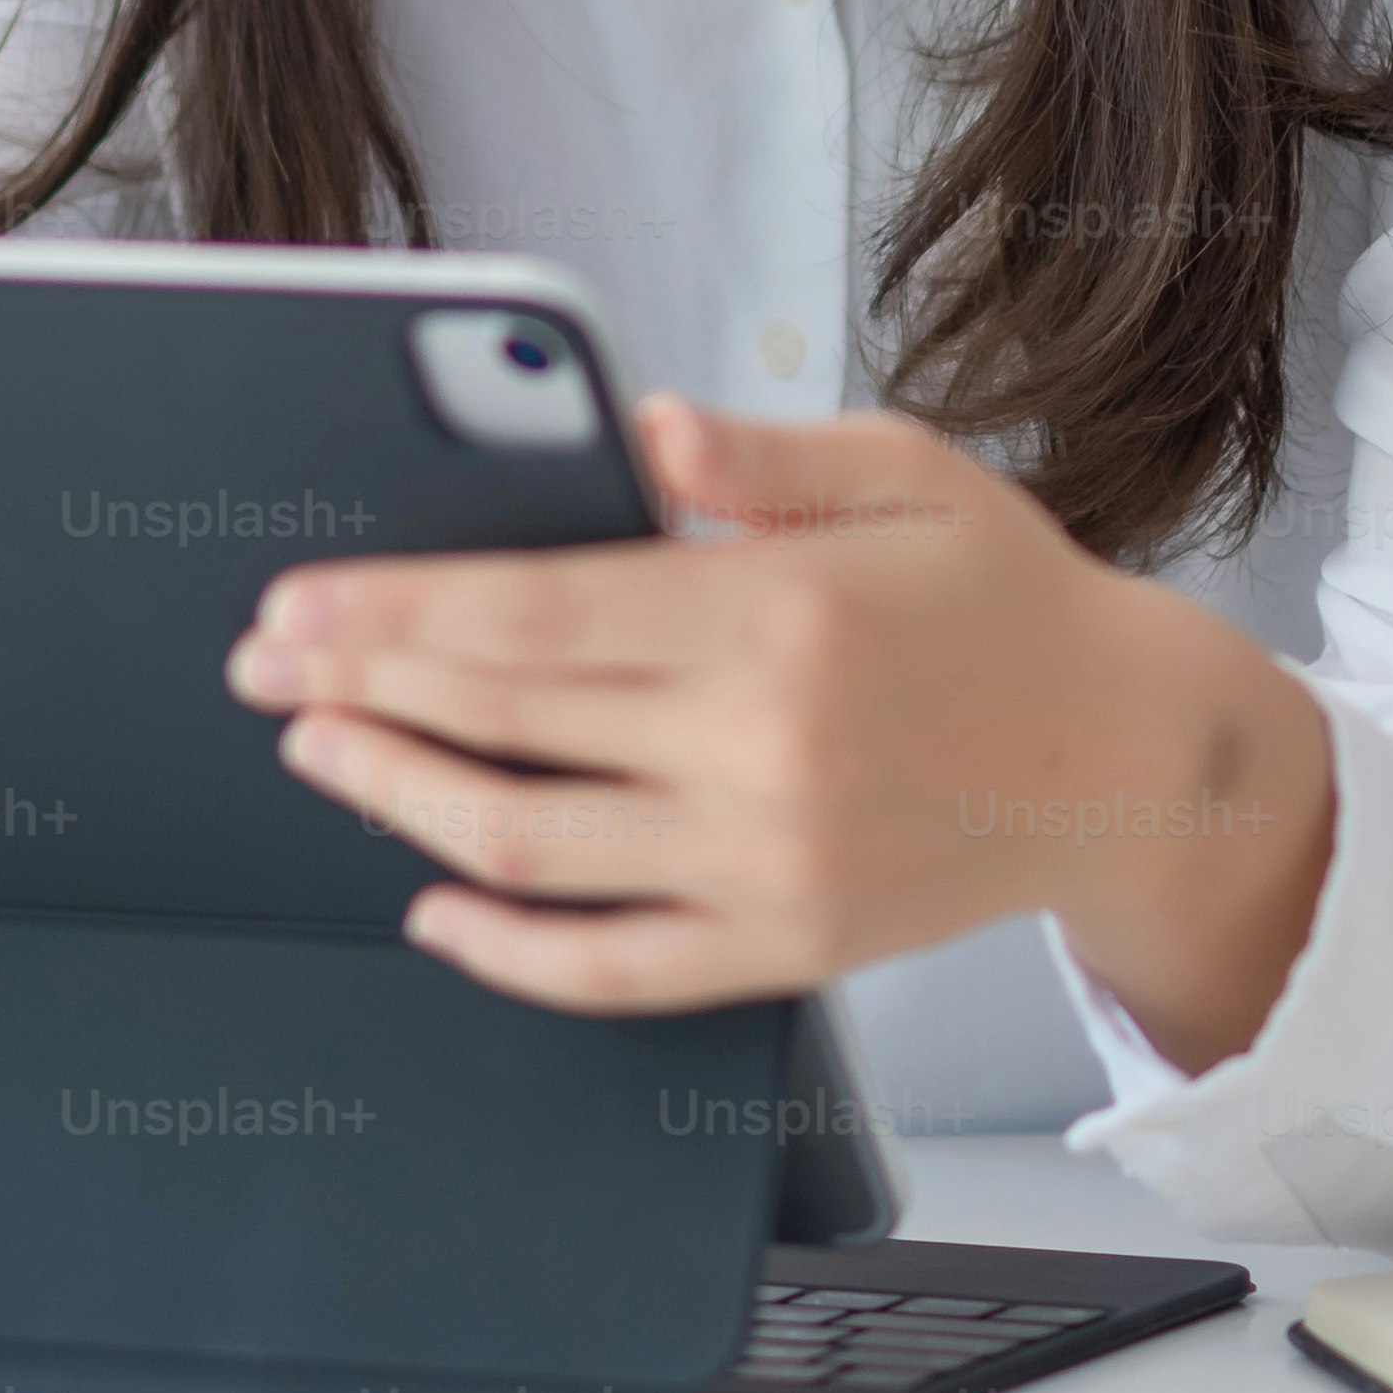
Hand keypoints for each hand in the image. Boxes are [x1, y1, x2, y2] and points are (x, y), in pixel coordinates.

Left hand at [224, 398, 1333, 1065]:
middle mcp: (762, 747)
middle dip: (360, 691)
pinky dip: (507, 951)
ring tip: (320, 753)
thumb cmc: (1003, 597)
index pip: (532, 617)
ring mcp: (769, 861)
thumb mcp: (903, 473)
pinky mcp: (786, 946)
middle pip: (505, 723)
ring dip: (400, 800)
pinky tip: (433, 905)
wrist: (1133, 759)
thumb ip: (761, 456)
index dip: (392, 616)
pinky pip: (614, 969)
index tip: (290, 608)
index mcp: (777, 613)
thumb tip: (639, 424)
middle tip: (260, 670)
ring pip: (530, 844)